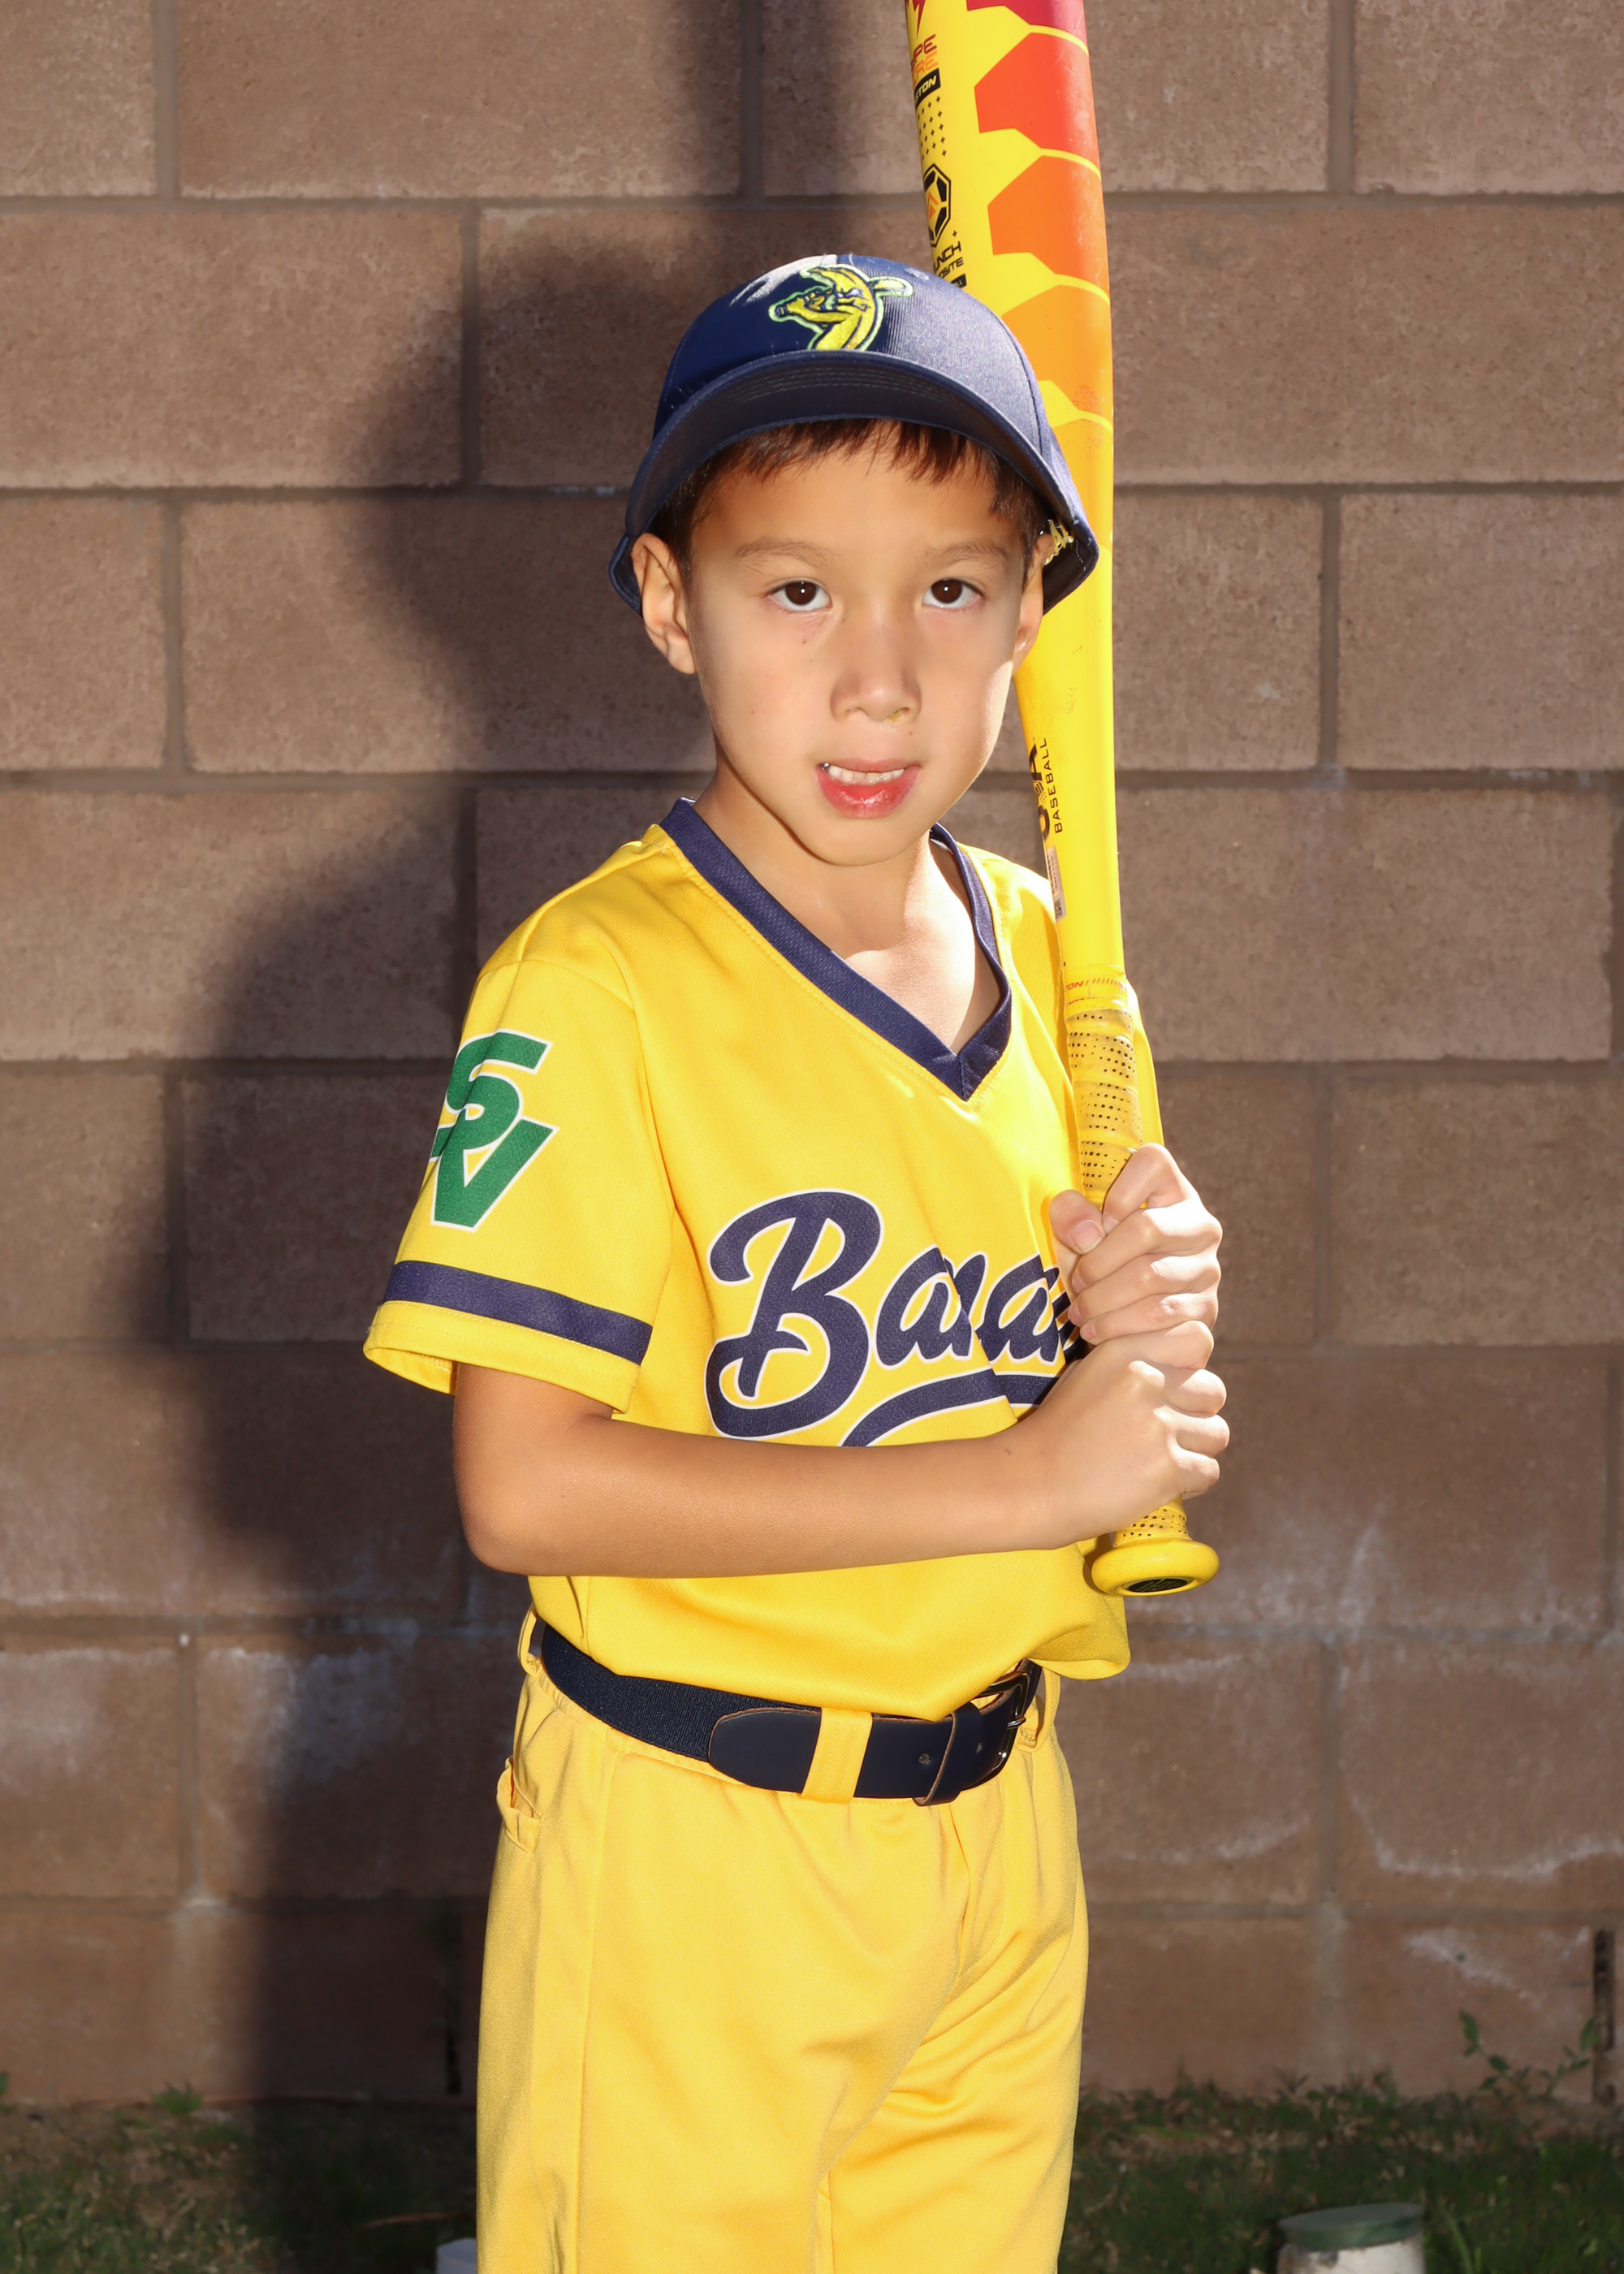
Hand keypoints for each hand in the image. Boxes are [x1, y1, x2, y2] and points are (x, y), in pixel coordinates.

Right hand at [1017, 1316, 1227, 1546]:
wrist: (1029, 1484)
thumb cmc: (1057, 1433)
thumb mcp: (1087, 1375)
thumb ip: (1133, 1363)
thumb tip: (1180, 1367)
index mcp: (1125, 1351)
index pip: (1197, 1339)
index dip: (1192, 1367)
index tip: (1173, 1389)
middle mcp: (1146, 1381)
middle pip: (1213, 1391)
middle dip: (1196, 1414)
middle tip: (1166, 1433)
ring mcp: (1158, 1424)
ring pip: (1217, 1433)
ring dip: (1195, 1450)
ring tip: (1161, 1460)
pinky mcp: (1167, 1467)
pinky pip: (1208, 1472)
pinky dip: (1190, 1483)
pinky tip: (1159, 1484)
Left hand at [1049, 1144, 1221, 1348]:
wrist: (1125, 1325)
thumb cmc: (1099, 1265)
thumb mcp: (1074, 1236)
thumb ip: (1069, 1216)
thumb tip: (1089, 1234)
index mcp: (1170, 1191)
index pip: (1153, 1161)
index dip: (1119, 1188)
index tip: (1099, 1222)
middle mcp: (1198, 1223)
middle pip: (1147, 1228)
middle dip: (1099, 1260)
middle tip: (1077, 1282)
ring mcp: (1207, 1266)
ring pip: (1150, 1276)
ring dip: (1104, 1298)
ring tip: (1080, 1311)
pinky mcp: (1205, 1306)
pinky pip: (1160, 1313)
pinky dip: (1119, 1324)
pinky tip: (1098, 1330)